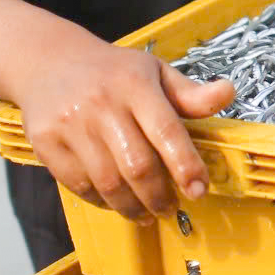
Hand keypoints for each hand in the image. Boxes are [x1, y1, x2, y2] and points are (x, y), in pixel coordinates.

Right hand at [8, 36, 236, 222]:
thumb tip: (228, 93)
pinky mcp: (47, 143)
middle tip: (171, 208)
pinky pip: (79, 185)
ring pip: (108, 182)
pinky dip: (102, 202)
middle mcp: (102, 104)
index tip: (199, 190)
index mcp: (135, 84)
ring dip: (132, 207)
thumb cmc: (112, 72)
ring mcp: (71, 125)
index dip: (186, 165)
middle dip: (159, 196)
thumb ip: (189, 93)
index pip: (166, 130)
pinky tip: (116, 202)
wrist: (48, 62)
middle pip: (137, 166)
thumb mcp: (154, 72)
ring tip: (147, 213)